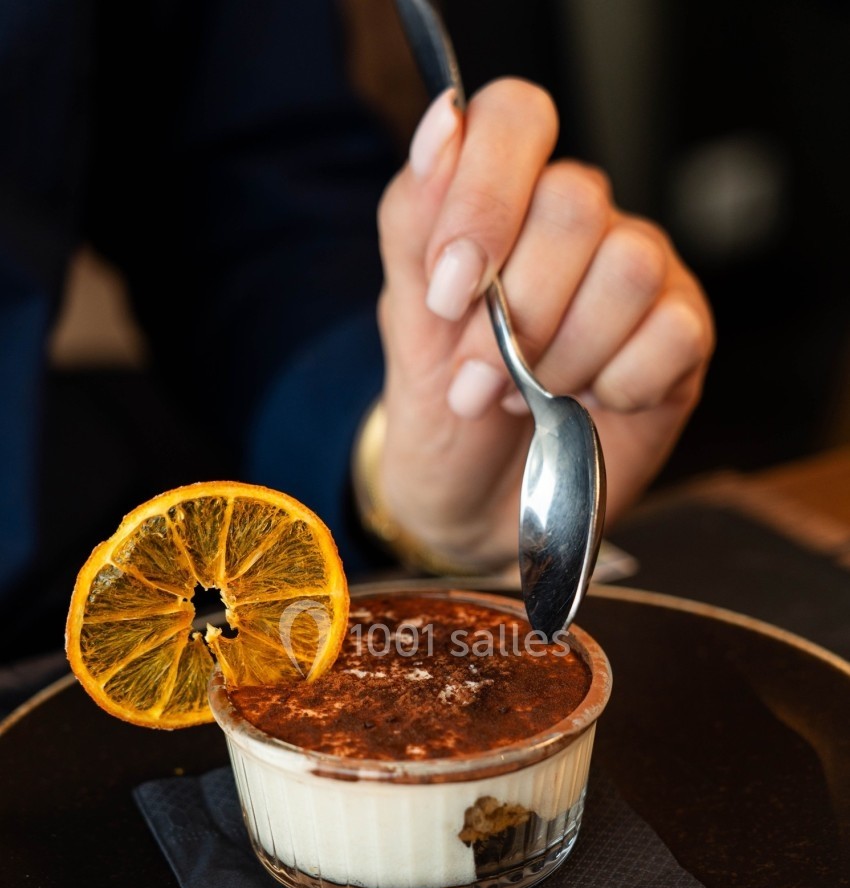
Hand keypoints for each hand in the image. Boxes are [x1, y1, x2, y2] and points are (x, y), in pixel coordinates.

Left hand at [373, 80, 713, 569]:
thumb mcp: (406, 317)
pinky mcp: (682, 340)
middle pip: (575, 205)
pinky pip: (671, 335)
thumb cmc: (441, 403)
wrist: (470, 500)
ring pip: (627, 267)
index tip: (448, 291)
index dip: (485, 198)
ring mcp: (641, 277)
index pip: (518, 117)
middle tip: (479, 378)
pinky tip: (589, 405)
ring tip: (530, 397)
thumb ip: (415, 220)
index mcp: (510, 196)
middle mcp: (583, 223)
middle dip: (515, 313)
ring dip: (563, 355)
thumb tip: (442, 122)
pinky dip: (616, 385)